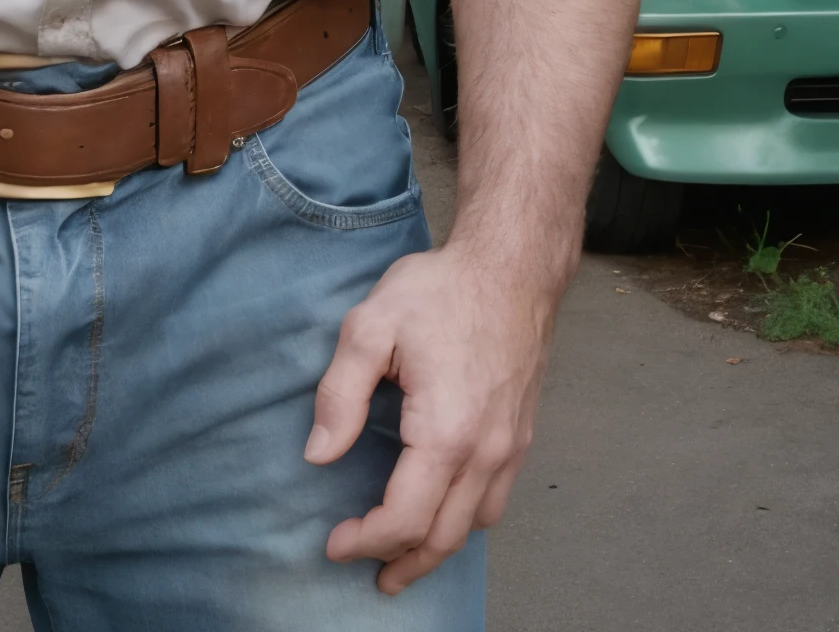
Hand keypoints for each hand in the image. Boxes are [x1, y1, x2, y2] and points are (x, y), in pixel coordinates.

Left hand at [304, 244, 555, 592]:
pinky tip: (443, 512)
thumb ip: (339, 394)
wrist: (510, 267)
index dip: (365, 541)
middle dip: (400, 562)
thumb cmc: (439, 290)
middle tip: (364, 570)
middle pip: (443, 537)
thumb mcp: (370, 327)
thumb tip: (318, 454)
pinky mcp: (520, 434)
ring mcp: (510, 446)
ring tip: (400, 557)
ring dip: (435, 548)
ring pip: (475, 525)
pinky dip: (465, 521)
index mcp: (445, 432)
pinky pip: (495, 500)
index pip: (404, 518)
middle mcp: (486, 452)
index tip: (333, 542)